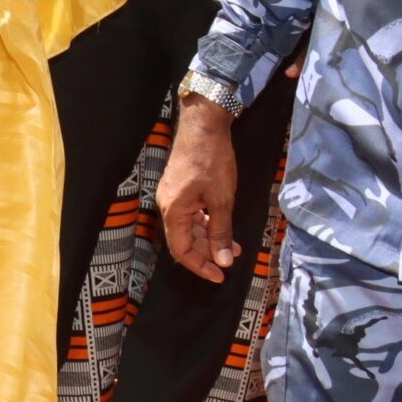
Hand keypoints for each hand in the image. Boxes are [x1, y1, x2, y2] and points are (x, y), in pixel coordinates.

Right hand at [158, 96, 241, 282]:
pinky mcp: (180, 188)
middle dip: (208, 252)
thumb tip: (224, 260)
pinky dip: (206, 223)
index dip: (199, 266)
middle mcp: (167, 206)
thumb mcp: (222, 200)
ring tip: (234, 245)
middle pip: (183, 239)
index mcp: (173, 211)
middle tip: (231, 260)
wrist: (203, 126)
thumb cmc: (212, 162)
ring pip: (188, 226)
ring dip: (209, 238)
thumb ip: (221, 232)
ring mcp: (172, 196)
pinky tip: (221, 224)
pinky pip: (190, 214)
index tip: (219, 275)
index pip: (181, 249)